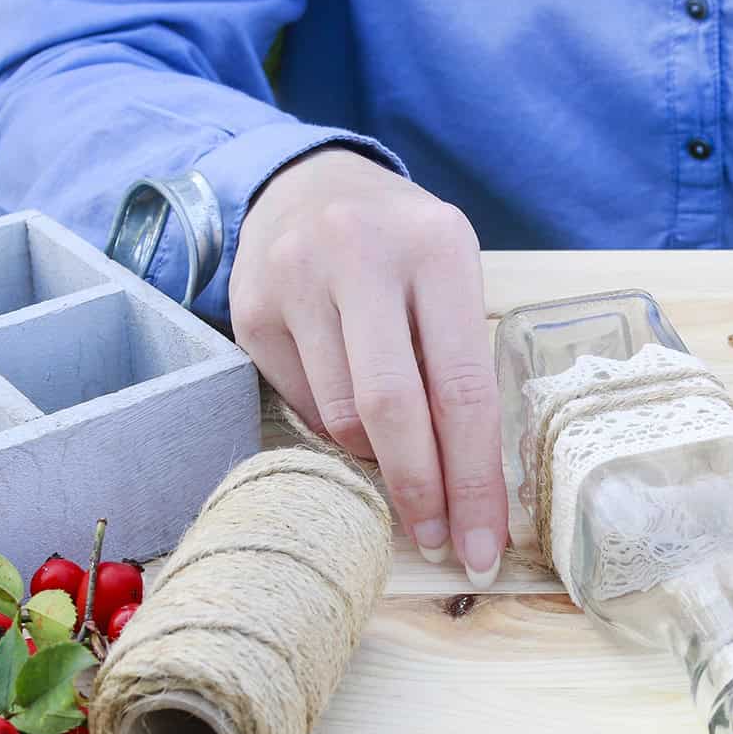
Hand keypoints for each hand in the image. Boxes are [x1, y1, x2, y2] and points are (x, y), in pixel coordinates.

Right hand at [229, 148, 507, 586]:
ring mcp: (296, 279)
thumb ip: (457, 366)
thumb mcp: (448, 281)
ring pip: (341, 417)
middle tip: (436, 539)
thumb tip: (465, 486)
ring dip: (374, 452)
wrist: (309, 188)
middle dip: (420, 488)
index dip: (473, 479)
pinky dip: (333, 425)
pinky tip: (343, 391)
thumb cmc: (400, 250)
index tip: (481, 545)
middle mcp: (361, 255)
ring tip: (389, 430)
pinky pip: (301, 406)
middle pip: (392, 409)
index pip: (463, 387)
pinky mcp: (251, 309)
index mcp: (437, 247)